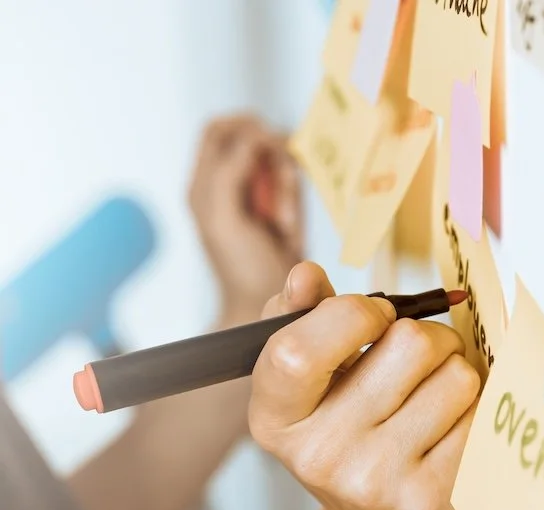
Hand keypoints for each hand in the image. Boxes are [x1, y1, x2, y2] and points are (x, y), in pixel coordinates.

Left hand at [189, 115, 304, 326]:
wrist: (267, 303)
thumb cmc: (241, 268)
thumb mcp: (223, 218)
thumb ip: (227, 173)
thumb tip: (254, 138)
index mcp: (204, 183)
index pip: (220, 129)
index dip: (245, 128)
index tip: (267, 147)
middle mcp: (228, 182)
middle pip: (252, 138)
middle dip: (272, 156)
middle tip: (277, 185)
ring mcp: (255, 193)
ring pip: (277, 160)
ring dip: (286, 186)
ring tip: (281, 221)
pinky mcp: (279, 205)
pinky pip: (291, 184)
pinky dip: (295, 201)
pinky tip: (288, 226)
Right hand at [248, 263, 481, 509]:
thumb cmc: (356, 445)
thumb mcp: (314, 391)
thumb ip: (303, 321)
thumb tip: (304, 275)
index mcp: (275, 419)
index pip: (297, 349)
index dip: (353, 314)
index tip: (376, 316)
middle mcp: (320, 456)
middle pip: (407, 344)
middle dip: (428, 338)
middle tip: (423, 361)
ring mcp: (378, 483)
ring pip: (456, 377)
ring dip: (459, 376)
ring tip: (440, 403)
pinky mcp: (435, 500)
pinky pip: (483, 417)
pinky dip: (480, 413)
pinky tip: (458, 434)